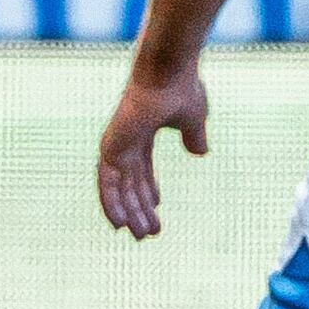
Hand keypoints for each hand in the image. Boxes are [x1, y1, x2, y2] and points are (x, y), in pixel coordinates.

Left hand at [96, 65, 208, 238]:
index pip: (141, 171)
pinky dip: (112, 203)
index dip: (148, 192)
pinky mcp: (111, 147)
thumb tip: (200, 153)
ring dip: (129, 212)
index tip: (157, 210)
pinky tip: (120, 223)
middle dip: (140, 208)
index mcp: (142, 134)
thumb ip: (193, 136)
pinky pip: (108, 183)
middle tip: (148, 233)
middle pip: (130, 184)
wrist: (169, 74)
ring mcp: (116, 144)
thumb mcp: (193, 119)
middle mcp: (126, 141)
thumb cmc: (181, 89)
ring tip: (140, 235)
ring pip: (119, 188)